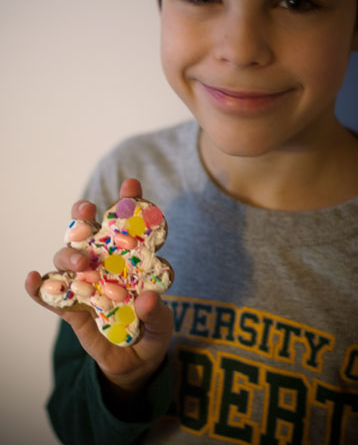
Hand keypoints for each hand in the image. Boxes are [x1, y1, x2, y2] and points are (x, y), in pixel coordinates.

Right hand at [25, 178, 172, 392]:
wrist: (134, 363)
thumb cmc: (151, 332)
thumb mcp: (162, 324)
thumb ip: (157, 312)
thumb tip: (147, 298)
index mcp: (130, 260)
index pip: (129, 227)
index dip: (129, 203)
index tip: (131, 184)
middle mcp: (104, 265)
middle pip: (89, 234)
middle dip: (85, 217)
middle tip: (87, 210)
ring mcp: (85, 284)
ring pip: (68, 258)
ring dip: (69, 254)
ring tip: (80, 261)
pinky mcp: (70, 307)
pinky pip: (50, 294)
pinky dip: (38, 287)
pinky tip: (31, 279)